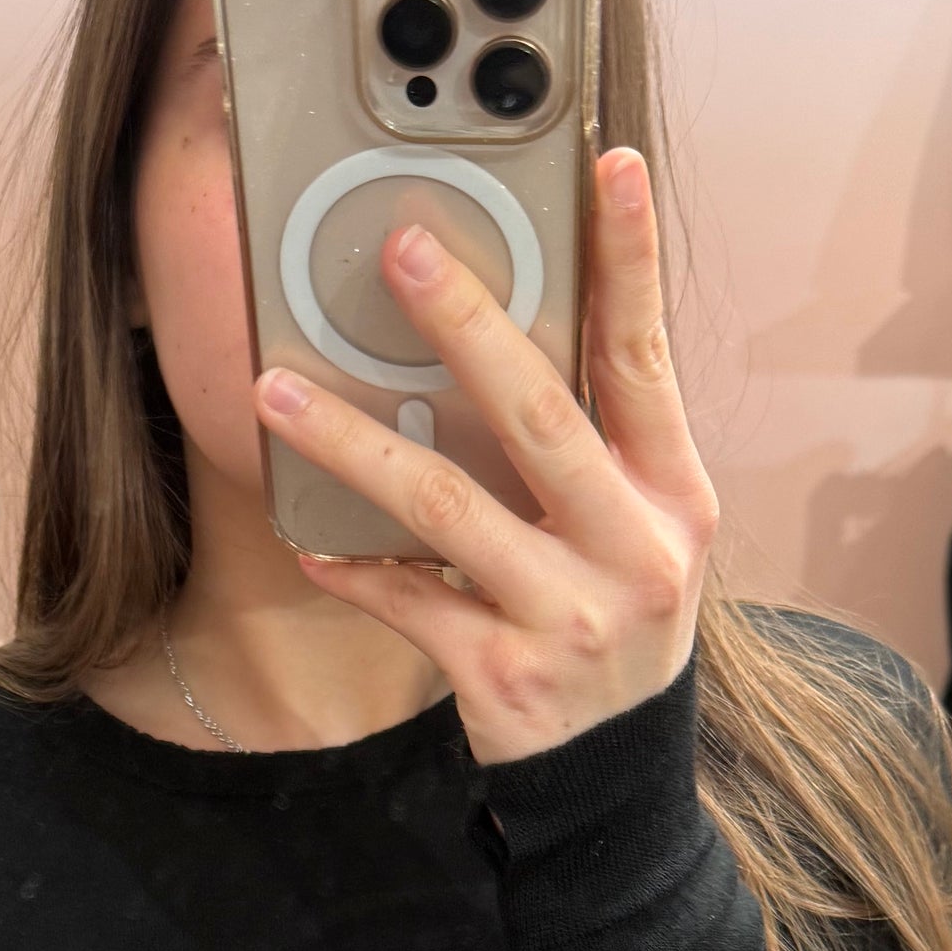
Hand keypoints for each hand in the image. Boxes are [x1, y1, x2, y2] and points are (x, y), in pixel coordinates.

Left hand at [254, 147, 717, 766]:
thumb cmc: (614, 631)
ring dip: (353, 444)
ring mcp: (571, 616)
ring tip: (277, 392)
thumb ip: (594, 452)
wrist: (615, 784)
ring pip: (448, 507)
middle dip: (467, 325)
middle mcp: (635, 549)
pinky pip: (411, 603)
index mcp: (674, 498)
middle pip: (541, 415)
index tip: (607, 166)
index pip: (648, 358)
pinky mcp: (504, 676)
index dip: (631, 261)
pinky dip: (355, 570)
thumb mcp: (636, 538)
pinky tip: (308, 541)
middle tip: (400, 250)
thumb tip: (504, 336)